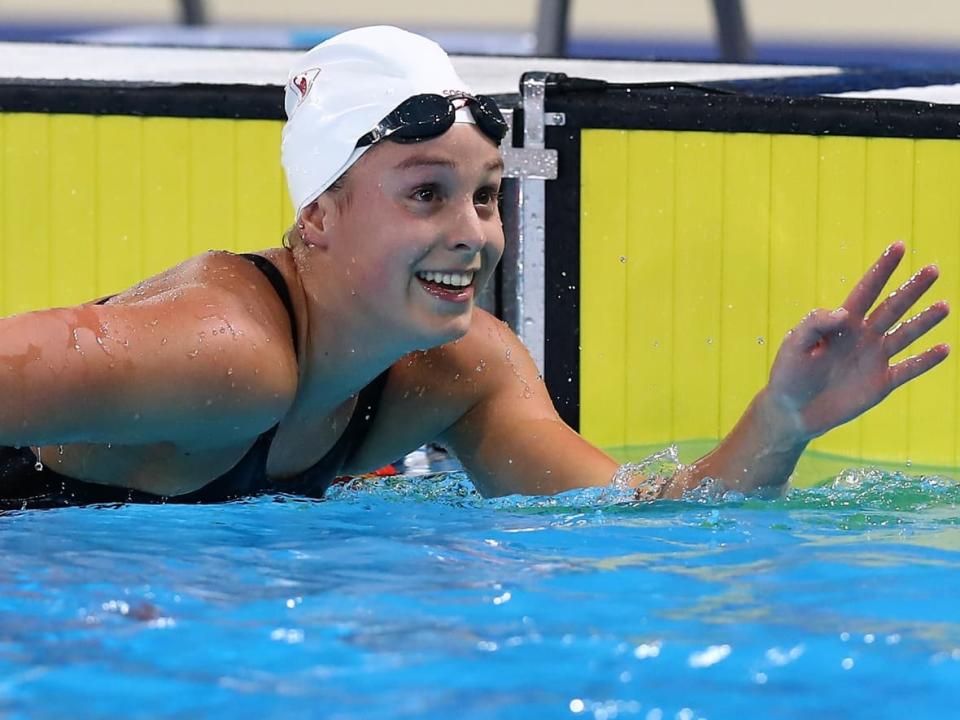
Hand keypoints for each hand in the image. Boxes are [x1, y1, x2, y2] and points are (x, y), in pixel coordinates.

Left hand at [765, 241, 948, 441]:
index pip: (866, 290)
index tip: (899, 246)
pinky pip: (908, 369)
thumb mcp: (794, 346)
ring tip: (944, 306)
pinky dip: (926, 360)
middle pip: (892, 307)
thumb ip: (814, 324)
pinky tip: (944, 348)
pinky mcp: (881, 383)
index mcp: (840, 324)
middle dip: (912, 289)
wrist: (792, 411)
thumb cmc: (789, 374)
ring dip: (924, 321)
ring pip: (905, 334)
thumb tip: (843, 312)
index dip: (882, 269)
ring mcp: (874, 359)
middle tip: (933, 269)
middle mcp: (862, 336)